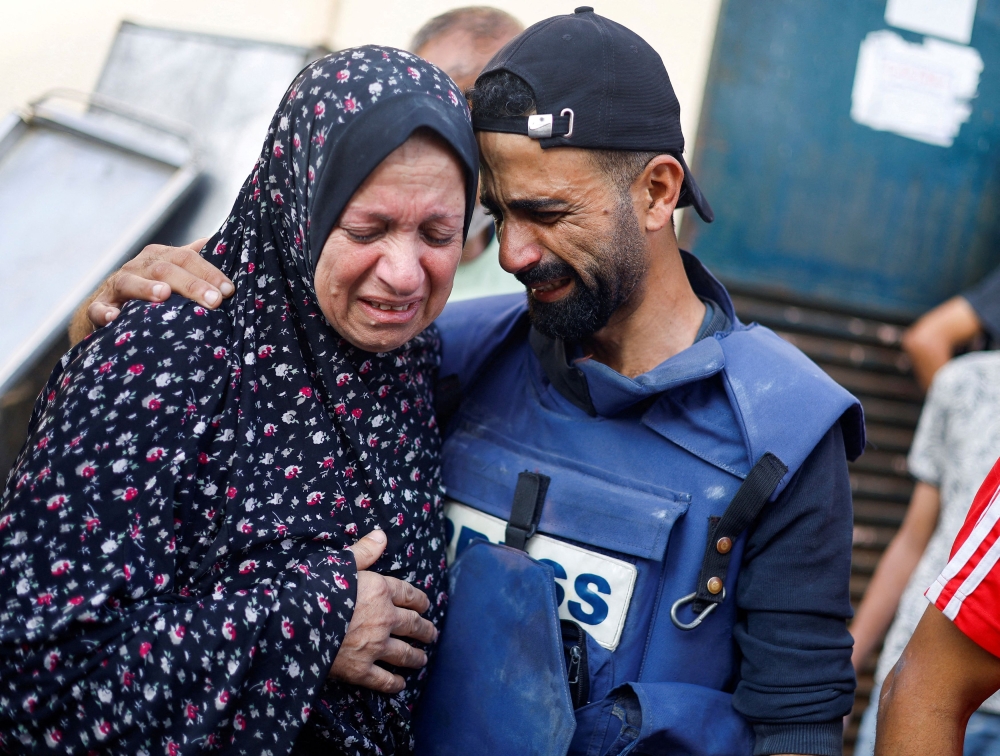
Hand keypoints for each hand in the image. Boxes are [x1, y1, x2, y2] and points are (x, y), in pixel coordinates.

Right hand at [85, 239, 233, 327]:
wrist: (112, 305)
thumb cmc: (154, 286)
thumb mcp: (175, 270)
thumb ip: (197, 259)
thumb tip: (222, 242)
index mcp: (160, 257)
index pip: (187, 258)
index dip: (209, 272)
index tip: (228, 290)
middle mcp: (138, 267)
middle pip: (165, 270)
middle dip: (191, 285)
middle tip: (214, 300)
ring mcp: (116, 286)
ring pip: (130, 283)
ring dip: (146, 288)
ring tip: (163, 295)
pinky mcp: (100, 306)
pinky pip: (98, 309)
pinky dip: (104, 312)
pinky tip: (114, 317)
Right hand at [329, 530, 437, 693]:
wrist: (295, 622)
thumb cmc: (315, 588)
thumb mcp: (340, 562)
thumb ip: (363, 551)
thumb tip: (382, 535)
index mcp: (380, 590)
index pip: (409, 594)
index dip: (420, 600)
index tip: (426, 606)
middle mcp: (384, 619)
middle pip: (413, 625)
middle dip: (424, 630)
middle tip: (431, 633)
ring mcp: (374, 646)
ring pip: (404, 654)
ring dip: (416, 656)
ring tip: (422, 658)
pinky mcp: (360, 670)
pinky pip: (384, 680)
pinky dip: (394, 684)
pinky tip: (400, 685)